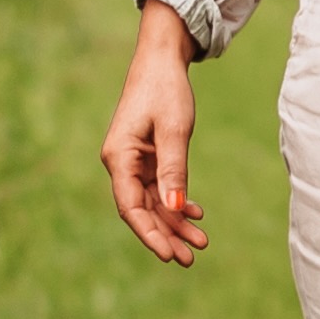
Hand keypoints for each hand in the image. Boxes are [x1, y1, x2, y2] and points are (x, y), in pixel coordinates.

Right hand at [103, 0, 207, 262]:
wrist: (163, 59)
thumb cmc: (165, 89)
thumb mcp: (173, 130)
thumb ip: (173, 170)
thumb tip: (173, 209)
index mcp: (118, 157)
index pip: (131, 207)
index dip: (150, 234)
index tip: (169, 255)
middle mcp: (121, 163)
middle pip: (142, 210)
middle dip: (165, 235)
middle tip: (189, 259)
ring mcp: (133, 161)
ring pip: (153, 202)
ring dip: (174, 221)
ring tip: (200, 242)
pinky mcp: (146, 156)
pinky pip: (160, 187)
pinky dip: (177, 201)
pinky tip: (195, 212)